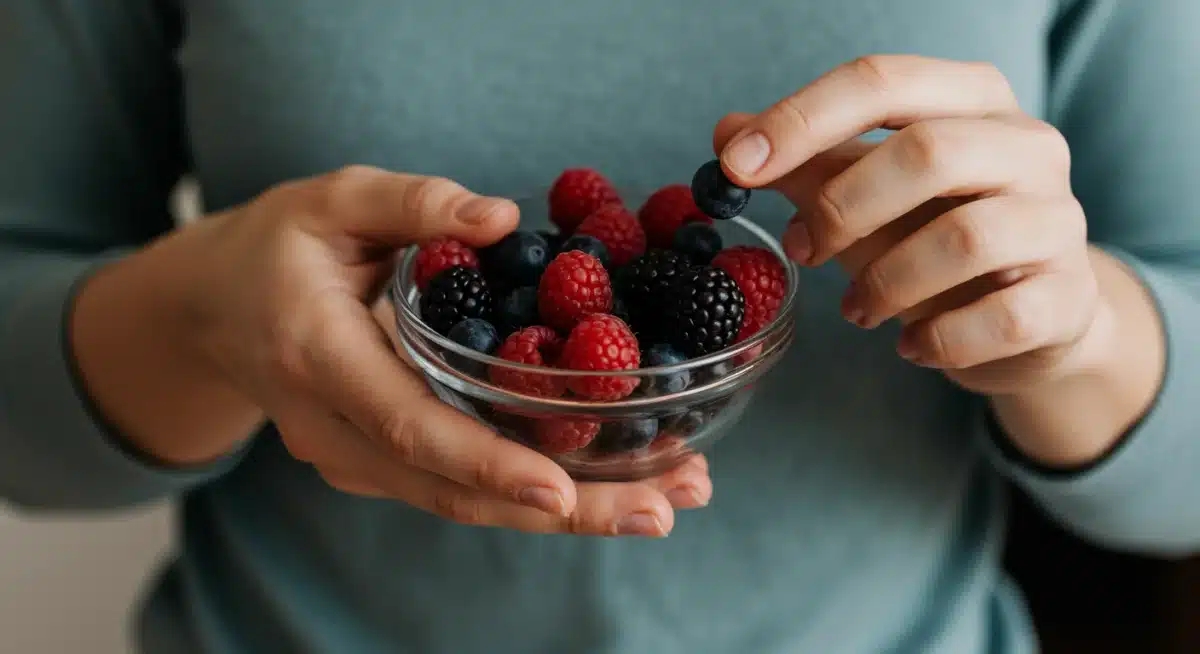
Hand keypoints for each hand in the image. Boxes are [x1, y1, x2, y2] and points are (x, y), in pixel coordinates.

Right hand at [178, 165, 708, 535]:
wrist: (213, 312)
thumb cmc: (276, 248)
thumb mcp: (333, 200)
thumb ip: (415, 204)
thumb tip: (505, 217)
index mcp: (319, 358)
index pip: (406, 425)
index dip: (484, 462)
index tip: (558, 489)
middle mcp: (333, 429)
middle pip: (452, 489)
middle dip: (562, 509)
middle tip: (662, 512)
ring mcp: (353, 460)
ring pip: (464, 502)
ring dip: (568, 512)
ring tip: (668, 502)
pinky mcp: (379, 466)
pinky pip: (458, 488)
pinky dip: (534, 494)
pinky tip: (611, 486)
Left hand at [714, 55, 1106, 394]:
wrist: (1033, 314)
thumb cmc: (937, 237)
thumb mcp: (869, 193)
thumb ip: (808, 164)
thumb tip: (730, 133)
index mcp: (973, 99)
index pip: (882, 82)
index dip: (801, 120)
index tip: (736, 164)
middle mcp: (1027, 147)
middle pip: (929, 153)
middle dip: (844, 207)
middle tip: (802, 250)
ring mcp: (1058, 221)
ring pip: (964, 239)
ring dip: (885, 283)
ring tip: (855, 310)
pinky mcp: (1068, 297)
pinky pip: (999, 318)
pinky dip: (939, 338)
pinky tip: (910, 347)